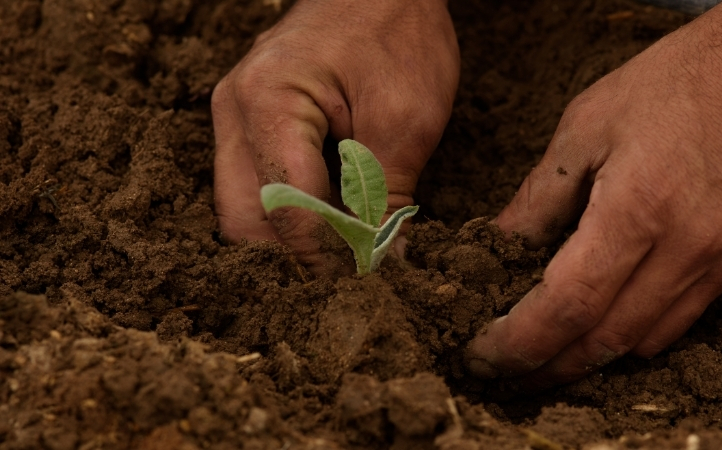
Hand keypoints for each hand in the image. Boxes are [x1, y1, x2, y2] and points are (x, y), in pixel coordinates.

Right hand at [212, 0, 458, 275]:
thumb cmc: (397, 34)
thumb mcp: (406, 121)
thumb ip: (385, 199)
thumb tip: (380, 262)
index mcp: (268, 104)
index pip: (287, 211)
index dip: (325, 260)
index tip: (362, 288)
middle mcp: (234, 112)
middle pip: (243, 221)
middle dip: (293, 260)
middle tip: (346, 283)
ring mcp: (234, 116)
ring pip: (244, 209)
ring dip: (290, 241)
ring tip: (343, 258)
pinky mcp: (249, 123)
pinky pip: (255, 186)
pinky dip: (290, 215)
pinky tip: (330, 224)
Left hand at [466, 0, 721, 387]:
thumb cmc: (677, 80)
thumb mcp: (587, 126)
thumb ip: (540, 197)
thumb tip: (498, 246)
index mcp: (636, 210)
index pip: (567, 307)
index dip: (519, 342)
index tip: (482, 355)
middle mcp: (687, 249)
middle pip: (604, 342)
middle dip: (547, 367)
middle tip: (505, 371)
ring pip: (645, 343)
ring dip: (590, 358)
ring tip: (546, 351)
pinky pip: (683, 321)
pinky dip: (635, 335)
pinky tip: (605, 322)